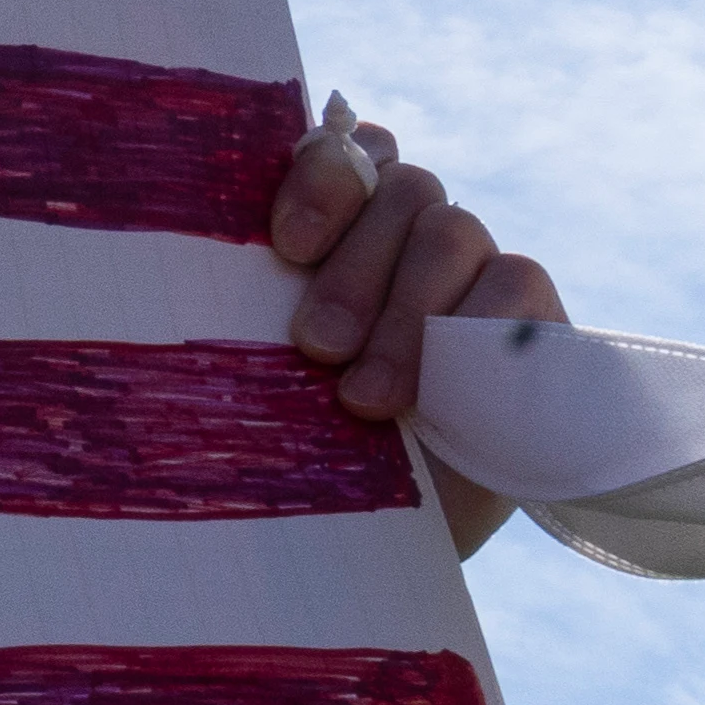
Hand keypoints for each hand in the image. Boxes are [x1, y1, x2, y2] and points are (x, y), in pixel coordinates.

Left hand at [265, 95, 562, 554]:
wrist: (367, 554)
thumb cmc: (291, 453)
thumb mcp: (255, 373)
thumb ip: (242, 305)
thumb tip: (175, 264)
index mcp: (341, 230)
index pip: (345, 151)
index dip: (322, 178)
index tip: (286, 246)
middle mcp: (410, 237)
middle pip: (401, 188)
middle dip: (353, 267)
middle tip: (313, 345)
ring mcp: (475, 275)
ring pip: (451, 231)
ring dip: (403, 312)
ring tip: (363, 398)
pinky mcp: (530, 323)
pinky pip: (515, 281)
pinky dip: (472, 328)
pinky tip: (440, 394)